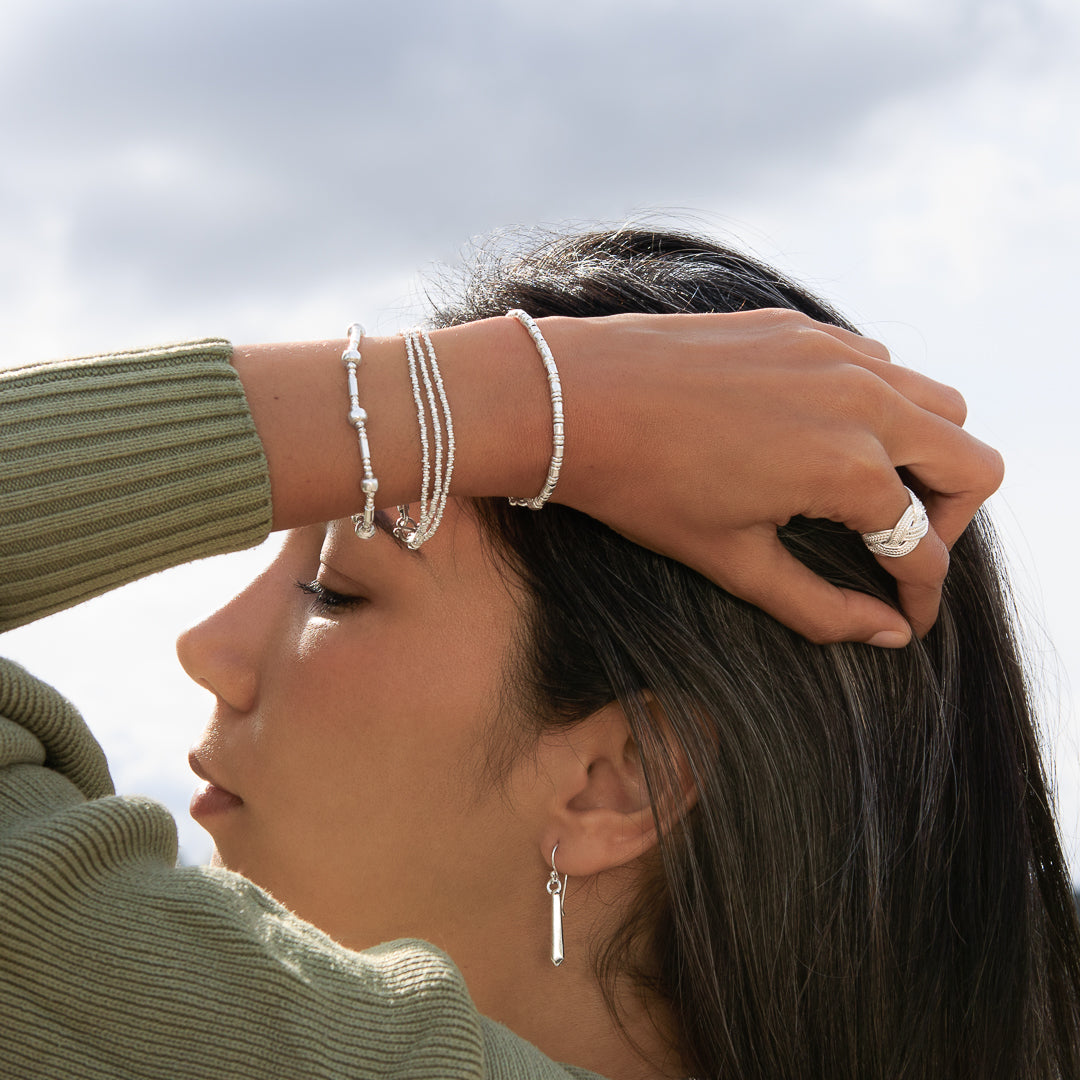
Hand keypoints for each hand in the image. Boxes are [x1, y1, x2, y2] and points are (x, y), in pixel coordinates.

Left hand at [545, 310, 1002, 645]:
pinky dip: (883, 406)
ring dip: (928, 456)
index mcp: (848, 467)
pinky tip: (828, 436)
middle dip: (951, 521)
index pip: (923, 548)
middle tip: (899, 551)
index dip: (923, 596)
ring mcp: (835, 353)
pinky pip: (883, 364)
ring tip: (871, 495)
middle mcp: (862, 401)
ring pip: (940, 404)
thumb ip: (820, 606)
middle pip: (973, 464)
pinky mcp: (803, 327)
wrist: (572, 397)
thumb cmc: (642, 486)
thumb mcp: (732, 561)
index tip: (907, 617)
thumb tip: (889, 633)